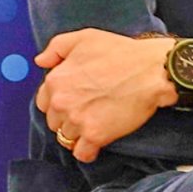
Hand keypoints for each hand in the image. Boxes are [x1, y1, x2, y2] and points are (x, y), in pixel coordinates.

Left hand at [34, 28, 180, 161]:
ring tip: (92, 126)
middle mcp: (62, 102)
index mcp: (56, 80)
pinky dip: (87, 151)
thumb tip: (40, 61)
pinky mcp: (95, 135)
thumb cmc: (121, 52)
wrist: (151, 71)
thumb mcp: (84, 38)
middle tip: (85, 112)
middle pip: (53, 122)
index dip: (57, 102)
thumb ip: (56, 47)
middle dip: (66, 119)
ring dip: (77, 135)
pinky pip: (82, 153)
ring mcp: (77, 120)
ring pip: (66, 138)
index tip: (71, 101)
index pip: (43, 102)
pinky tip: (95, 144)